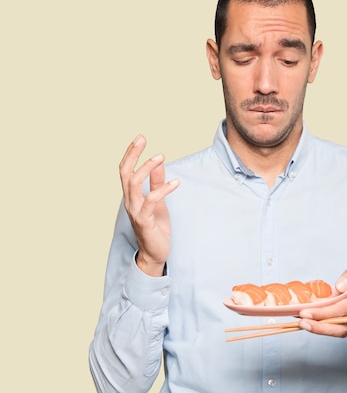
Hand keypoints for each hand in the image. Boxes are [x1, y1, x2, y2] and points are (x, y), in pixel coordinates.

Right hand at [119, 135, 179, 275]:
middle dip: (132, 154)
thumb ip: (156, 183)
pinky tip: (176, 183)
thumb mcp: (158, 202)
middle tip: (142, 139)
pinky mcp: (145, 221)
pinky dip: (163, 189)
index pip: (125, 171)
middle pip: (125, 173)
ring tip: (161, 157)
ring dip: (146, 168)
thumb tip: (158, 163)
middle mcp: (130, 202)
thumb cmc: (156, 228)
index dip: (130, 154)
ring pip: (133, 184)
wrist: (156, 254)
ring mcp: (135, 211)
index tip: (139, 139)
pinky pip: (151, 200)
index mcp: (131, 196)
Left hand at [298, 265, 346, 336]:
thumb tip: (340, 286)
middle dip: (318, 324)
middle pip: (338, 324)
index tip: (306, 312)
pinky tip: (308, 324)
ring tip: (302, 324)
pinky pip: (335, 333)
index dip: (323, 312)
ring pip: (336, 332)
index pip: (341, 309)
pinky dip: (320, 329)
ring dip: (318, 329)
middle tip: (302, 320)